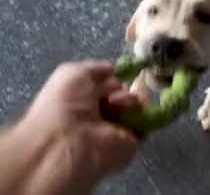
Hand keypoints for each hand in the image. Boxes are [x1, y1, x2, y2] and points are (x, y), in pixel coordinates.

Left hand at [19, 60, 139, 184]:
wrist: (71, 141)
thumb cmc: (66, 103)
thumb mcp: (73, 72)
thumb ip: (96, 68)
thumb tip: (114, 70)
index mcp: (80, 97)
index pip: (104, 82)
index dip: (110, 77)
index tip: (114, 73)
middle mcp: (97, 113)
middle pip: (122, 92)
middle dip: (121, 88)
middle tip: (112, 94)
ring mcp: (114, 128)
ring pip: (134, 104)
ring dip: (128, 100)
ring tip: (115, 105)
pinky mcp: (130, 142)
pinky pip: (144, 122)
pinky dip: (140, 114)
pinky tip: (126, 114)